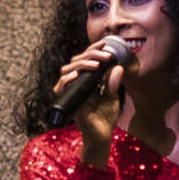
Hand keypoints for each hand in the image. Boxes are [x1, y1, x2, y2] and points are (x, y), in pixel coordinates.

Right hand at [53, 40, 127, 160]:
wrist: (102, 135)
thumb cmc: (106, 118)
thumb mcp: (112, 97)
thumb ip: (112, 83)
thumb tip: (117, 66)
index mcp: (86, 80)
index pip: (86, 59)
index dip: (94, 50)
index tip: (106, 43)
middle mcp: (76, 83)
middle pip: (76, 61)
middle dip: (91, 54)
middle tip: (106, 55)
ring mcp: (70, 91)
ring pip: (67, 69)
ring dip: (82, 64)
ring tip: (96, 65)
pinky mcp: (66, 101)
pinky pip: (60, 86)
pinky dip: (67, 79)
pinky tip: (77, 75)